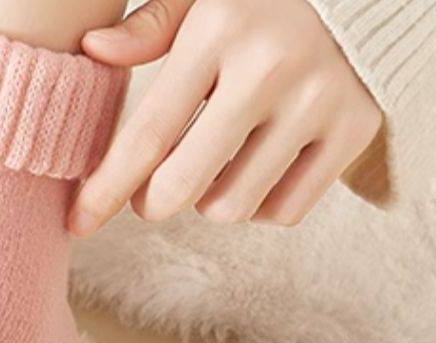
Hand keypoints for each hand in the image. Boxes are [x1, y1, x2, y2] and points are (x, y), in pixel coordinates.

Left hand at [69, 0, 383, 234]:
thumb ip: (149, 26)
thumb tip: (93, 49)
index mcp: (220, 31)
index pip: (147, 133)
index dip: (106, 188)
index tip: (79, 222)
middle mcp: (271, 68)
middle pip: (183, 184)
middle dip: (154, 201)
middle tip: (153, 191)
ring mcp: (319, 101)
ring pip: (232, 206)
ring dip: (208, 200)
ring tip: (214, 165)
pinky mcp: (357, 129)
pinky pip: (284, 211)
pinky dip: (260, 205)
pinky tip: (257, 170)